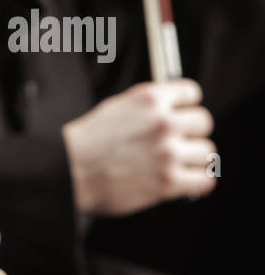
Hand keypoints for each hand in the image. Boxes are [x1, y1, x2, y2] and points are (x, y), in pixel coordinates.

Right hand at [62, 79, 216, 216]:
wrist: (67, 172)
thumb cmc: (84, 144)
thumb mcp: (115, 109)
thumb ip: (146, 107)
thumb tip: (171, 110)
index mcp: (149, 100)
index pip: (192, 92)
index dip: (186, 105)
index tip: (181, 116)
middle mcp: (163, 123)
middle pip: (203, 122)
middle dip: (191, 133)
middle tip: (177, 144)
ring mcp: (167, 153)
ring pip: (207, 152)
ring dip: (194, 159)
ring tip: (177, 165)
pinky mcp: (168, 181)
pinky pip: (205, 180)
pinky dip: (197, 182)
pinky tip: (184, 181)